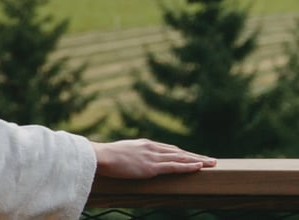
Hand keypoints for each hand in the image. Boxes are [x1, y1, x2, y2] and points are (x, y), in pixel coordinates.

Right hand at [93, 139, 216, 178]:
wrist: (99, 156)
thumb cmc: (104, 156)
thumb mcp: (120, 152)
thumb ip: (130, 155)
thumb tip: (129, 160)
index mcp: (145, 144)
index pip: (169, 149)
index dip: (183, 153)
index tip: (193, 156)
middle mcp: (152, 148)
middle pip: (179, 152)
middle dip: (196, 156)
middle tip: (211, 160)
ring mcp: (153, 157)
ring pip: (181, 158)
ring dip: (198, 160)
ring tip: (212, 163)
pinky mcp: (152, 167)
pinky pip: (174, 167)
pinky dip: (188, 166)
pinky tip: (200, 167)